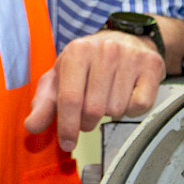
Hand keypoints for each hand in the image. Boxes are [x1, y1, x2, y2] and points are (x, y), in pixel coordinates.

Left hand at [23, 29, 165, 148]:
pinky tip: (125, 96)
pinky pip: (139, 105)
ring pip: (117, 109)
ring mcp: (130, 57)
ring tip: (107, 99)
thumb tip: (32, 126)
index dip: (67, 127)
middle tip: (88, 116)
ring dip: (110, 114)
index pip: (70, 98)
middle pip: (94, 109)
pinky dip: (131, 110)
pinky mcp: (151, 65)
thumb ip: (44, 103)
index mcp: (77, 52)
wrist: (125, 39)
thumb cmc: (87, 63)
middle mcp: (104, 50)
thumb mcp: (60, 77)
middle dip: (87, 122)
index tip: (68, 144)